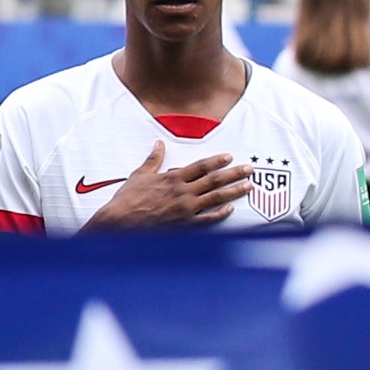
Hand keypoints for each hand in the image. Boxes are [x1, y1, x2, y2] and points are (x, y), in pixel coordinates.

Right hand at [83, 138, 249, 228]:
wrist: (119, 223)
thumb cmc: (127, 200)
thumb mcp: (139, 175)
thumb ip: (153, 160)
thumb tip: (159, 144)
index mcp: (172, 178)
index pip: (201, 166)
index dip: (217, 160)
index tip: (229, 157)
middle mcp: (182, 192)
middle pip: (214, 180)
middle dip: (234, 173)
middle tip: (249, 169)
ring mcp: (185, 209)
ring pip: (215, 198)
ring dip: (234, 191)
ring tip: (248, 186)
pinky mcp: (184, 225)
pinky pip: (207, 219)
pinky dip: (220, 214)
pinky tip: (231, 209)